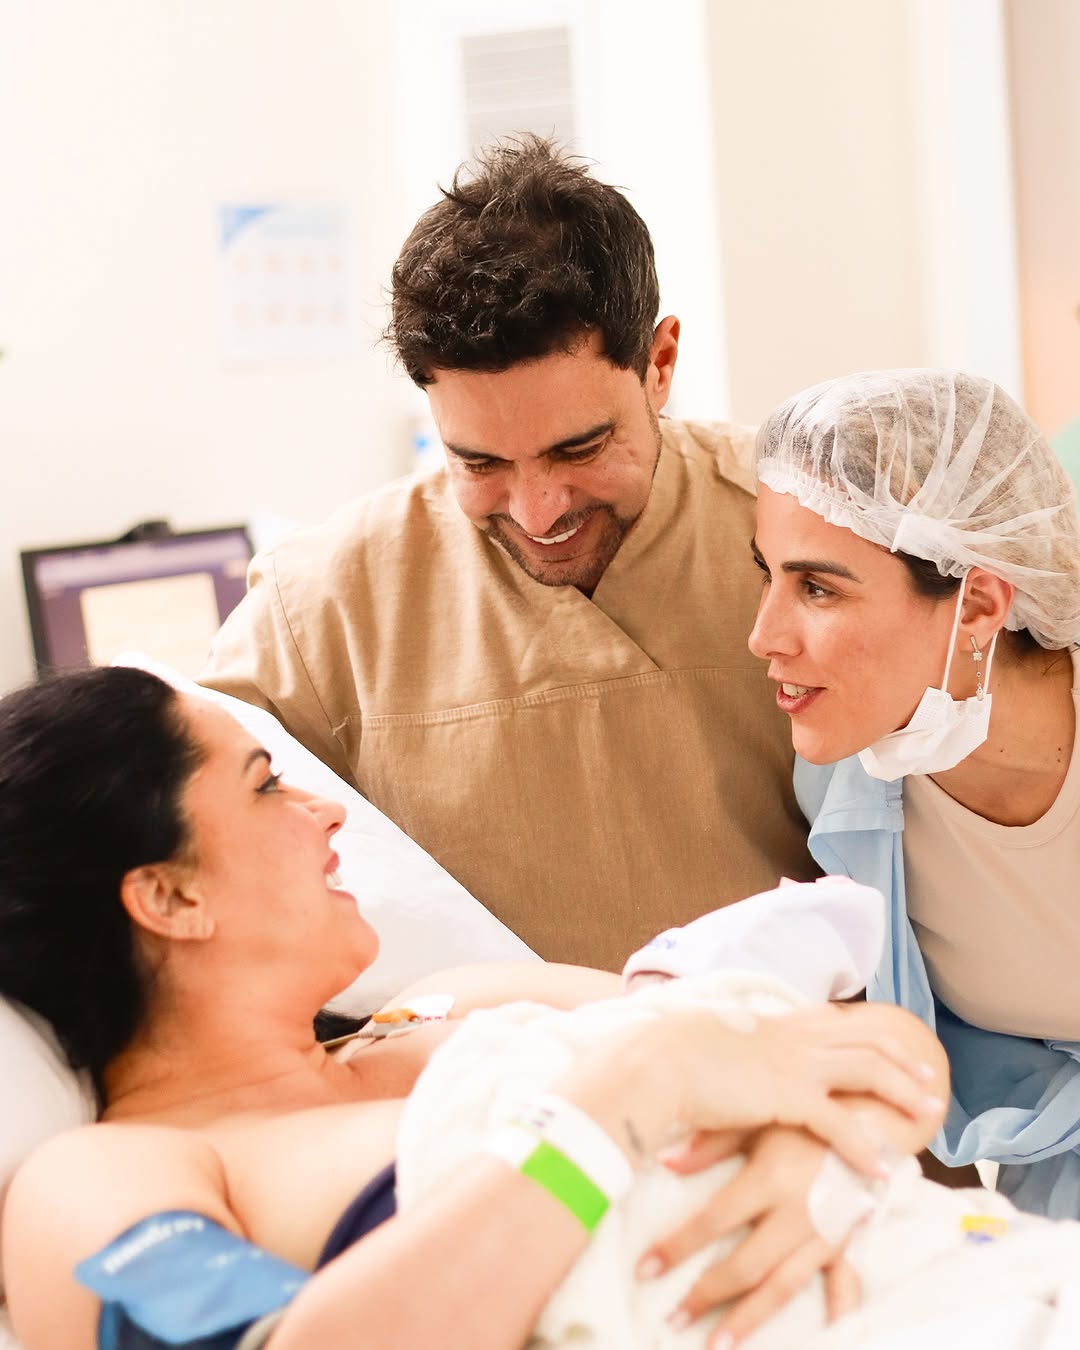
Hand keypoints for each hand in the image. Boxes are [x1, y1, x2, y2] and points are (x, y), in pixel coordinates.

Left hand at [637, 1126, 864, 1345]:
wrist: (872, 1113)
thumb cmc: (805, 1114)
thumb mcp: (758, 1120)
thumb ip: (712, 1143)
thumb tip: (665, 1161)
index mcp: (770, 1177)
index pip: (713, 1221)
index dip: (677, 1247)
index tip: (645, 1270)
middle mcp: (797, 1211)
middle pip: (745, 1266)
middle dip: (706, 1296)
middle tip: (673, 1321)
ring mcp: (825, 1232)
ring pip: (783, 1286)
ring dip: (750, 1319)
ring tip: (719, 1345)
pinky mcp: (849, 1240)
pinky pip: (842, 1285)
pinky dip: (835, 1313)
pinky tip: (824, 1338)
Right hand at [671, 1004, 941, 1176]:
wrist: (658, 1062)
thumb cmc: (674, 1058)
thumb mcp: (715, 1044)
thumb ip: (738, 1051)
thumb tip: (737, 1060)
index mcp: (776, 1024)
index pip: (837, 1023)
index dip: (871, 1035)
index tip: (895, 1048)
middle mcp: (793, 1037)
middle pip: (866, 1041)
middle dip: (904, 1061)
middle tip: (932, 1081)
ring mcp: (794, 1063)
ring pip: (868, 1070)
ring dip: (903, 1093)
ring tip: (928, 1116)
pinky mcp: (788, 1096)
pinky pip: (841, 1123)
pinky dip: (865, 1146)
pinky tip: (882, 1167)